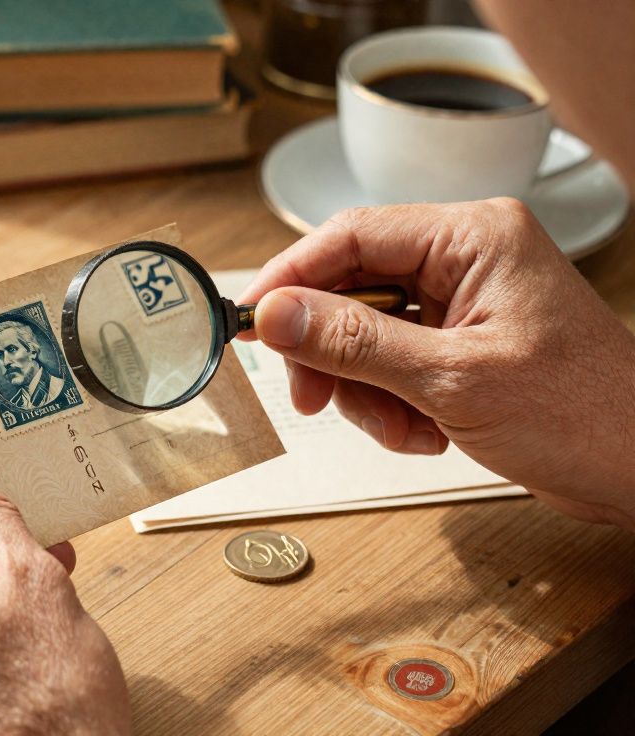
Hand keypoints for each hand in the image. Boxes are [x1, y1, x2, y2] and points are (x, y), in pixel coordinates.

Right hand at [238, 198, 634, 529]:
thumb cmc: (585, 415)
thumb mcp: (452, 380)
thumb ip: (355, 343)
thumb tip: (276, 315)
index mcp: (473, 238)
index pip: (351, 236)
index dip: (291, 277)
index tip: (251, 320)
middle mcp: (466, 259)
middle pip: (351, 287)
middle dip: (330, 352)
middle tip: (313, 396)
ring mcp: (464, 302)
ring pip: (364, 333)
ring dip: (366, 391)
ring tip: (403, 428)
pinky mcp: (462, 342)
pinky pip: (391, 362)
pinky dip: (392, 404)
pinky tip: (428, 432)